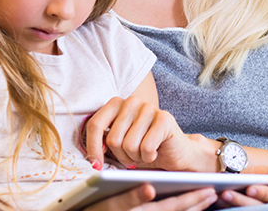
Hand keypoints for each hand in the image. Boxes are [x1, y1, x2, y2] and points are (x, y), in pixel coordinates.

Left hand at [83, 96, 208, 171]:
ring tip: (145, 153)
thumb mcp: (119, 146)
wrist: (176, 153)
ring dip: (136, 157)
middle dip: (121, 156)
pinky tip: (155, 152)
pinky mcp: (164, 118)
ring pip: (129, 145)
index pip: (95, 125)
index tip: (96, 165)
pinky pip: (146, 147)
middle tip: (132, 156)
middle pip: (113, 139)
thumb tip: (91, 160)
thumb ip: (103, 144)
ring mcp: (149, 108)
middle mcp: (132, 101)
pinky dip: (149, 157)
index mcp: (116, 104)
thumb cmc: (144, 149)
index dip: (93, 148)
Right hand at [84, 185, 216, 210]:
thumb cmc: (94, 209)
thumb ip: (131, 198)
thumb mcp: (110, 204)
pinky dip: (181, 209)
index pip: (172, 208)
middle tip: (214, 193)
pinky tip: (188, 204)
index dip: (191, 199)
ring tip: (206, 198)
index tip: (209, 190)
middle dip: (197, 204)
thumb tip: (150, 188)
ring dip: (192, 208)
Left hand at [217, 166, 267, 206]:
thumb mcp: (264, 172)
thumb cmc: (255, 179)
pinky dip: (229, 208)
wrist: (241, 186)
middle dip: (242, 200)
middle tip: (226, 193)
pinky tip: (218, 202)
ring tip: (220, 195)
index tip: (250, 189)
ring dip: (233, 204)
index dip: (263, 193)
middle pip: (259, 207)